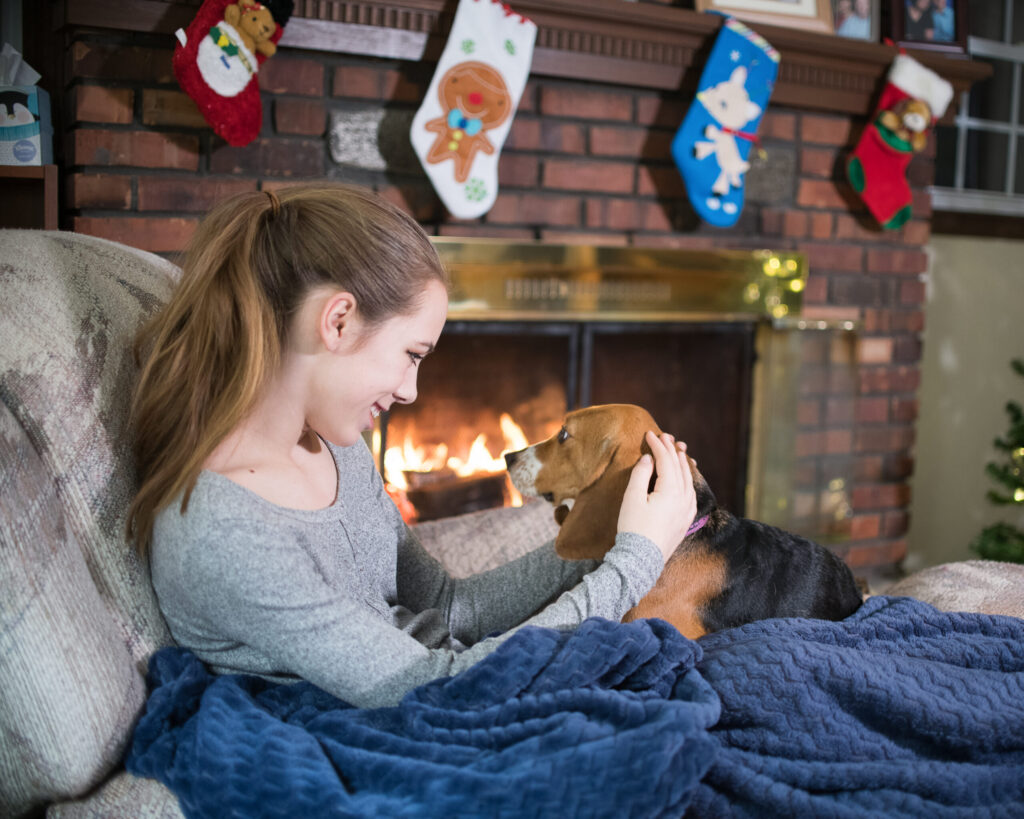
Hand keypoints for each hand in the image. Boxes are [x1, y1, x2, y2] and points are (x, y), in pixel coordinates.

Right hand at [617, 431, 697, 563]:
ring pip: (688, 479)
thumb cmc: (633, 529)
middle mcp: (684, 499)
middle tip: (664, 436)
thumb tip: (648, 459)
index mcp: (671, 491)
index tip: (649, 434)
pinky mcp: (686, 520)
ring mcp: (687, 510)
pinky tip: (685, 477)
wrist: (641, 561)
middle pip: (679, 467)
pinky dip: (687, 479)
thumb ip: (641, 475)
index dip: (658, 446)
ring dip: (682, 463)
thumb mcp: (632, 499)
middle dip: (671, 450)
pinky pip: (691, 492)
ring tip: (677, 451)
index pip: (666, 461)